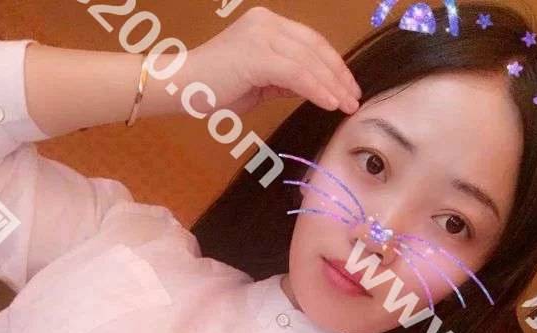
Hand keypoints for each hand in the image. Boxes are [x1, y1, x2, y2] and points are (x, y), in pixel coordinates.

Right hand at [181, 5, 361, 117]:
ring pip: (309, 61)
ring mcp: (262, 36)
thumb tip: (310, 88)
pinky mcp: (258, 56)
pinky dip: (316, 90)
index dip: (333, 64)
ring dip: (332, 85)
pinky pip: (297, 74)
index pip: (310, 42)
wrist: (181, 87)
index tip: (348, 87)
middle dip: (338, 75)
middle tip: (355, 98)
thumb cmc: (212, 89)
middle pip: (315, 48)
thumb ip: (283, 79)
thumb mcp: (257, 82)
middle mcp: (267, 23)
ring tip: (347, 105)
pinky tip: (330, 104)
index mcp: (267, 24)